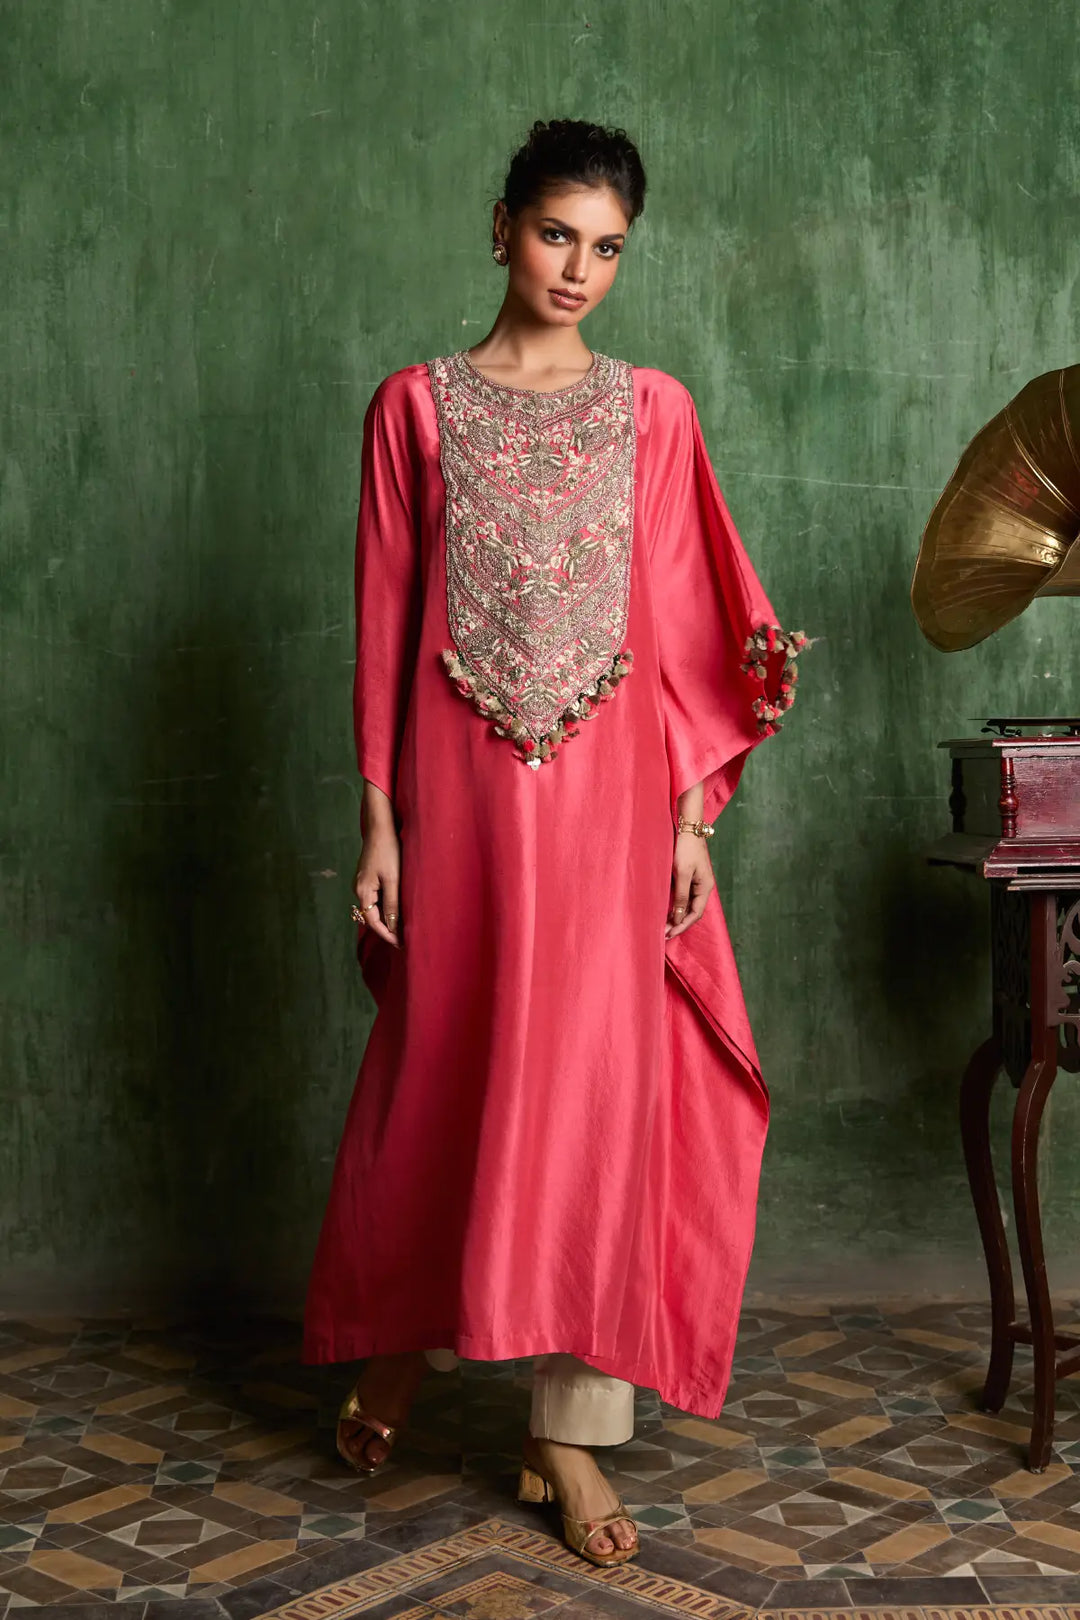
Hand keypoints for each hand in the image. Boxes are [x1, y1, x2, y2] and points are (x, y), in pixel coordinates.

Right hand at [354, 824, 401, 948]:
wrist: (380, 828)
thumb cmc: (388, 851)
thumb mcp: (393, 879)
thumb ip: (392, 903)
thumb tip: (392, 926)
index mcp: (363, 891)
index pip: (374, 921)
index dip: (387, 934)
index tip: (400, 944)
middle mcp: (359, 889)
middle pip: (372, 916)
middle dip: (386, 929)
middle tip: (402, 940)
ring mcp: (362, 883)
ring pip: (373, 908)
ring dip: (385, 919)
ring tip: (401, 928)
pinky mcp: (367, 877)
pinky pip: (375, 898)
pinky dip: (384, 907)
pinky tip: (394, 910)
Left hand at [665, 831, 714, 939]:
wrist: (687, 827)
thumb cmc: (685, 849)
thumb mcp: (682, 873)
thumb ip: (681, 895)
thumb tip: (678, 917)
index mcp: (705, 887)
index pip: (695, 913)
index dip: (682, 925)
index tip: (669, 933)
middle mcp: (703, 887)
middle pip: (692, 911)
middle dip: (678, 923)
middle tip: (664, 934)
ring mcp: (697, 882)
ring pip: (687, 905)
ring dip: (676, 916)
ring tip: (663, 926)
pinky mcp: (689, 877)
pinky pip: (684, 897)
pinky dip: (676, 906)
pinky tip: (666, 911)